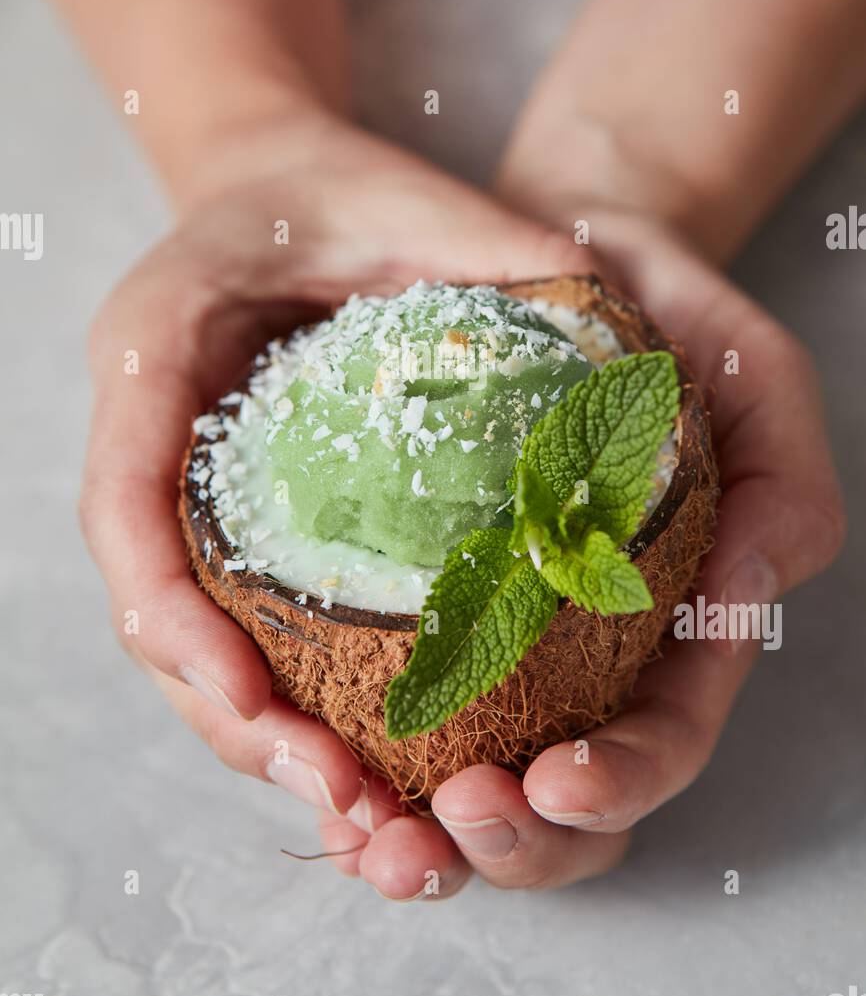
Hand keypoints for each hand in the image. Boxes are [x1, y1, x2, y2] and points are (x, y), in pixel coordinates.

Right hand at [79, 114, 582, 897]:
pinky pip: (242, 624)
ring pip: (193, 641)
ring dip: (266, 738)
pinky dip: (292, 700)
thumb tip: (620, 337)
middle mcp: (150, 439)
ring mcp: (186, 487)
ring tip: (365, 814)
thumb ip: (491, 255)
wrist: (280, 180)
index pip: (129, 511)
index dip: (179, 623)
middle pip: (155, 613)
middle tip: (342, 800)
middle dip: (235, 721)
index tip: (257, 704)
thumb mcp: (403, 196)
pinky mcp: (237, 518)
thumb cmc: (329, 186)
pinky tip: (367, 757)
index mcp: (151, 356)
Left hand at [416, 199, 844, 889]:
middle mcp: (597, 656)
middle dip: (520, 844)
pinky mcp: (435, 617)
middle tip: (452, 819)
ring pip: (484, 787)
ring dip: (432, 842)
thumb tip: (744, 589)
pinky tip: (320, 773)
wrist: (568, 257)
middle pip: (574, 806)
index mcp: (683, 622)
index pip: (666, 732)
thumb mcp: (755, 374)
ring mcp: (514, 648)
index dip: (622, 780)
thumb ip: (785, 479)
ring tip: (371, 840)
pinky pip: (398, 713)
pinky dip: (364, 767)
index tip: (553, 782)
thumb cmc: (670, 319)